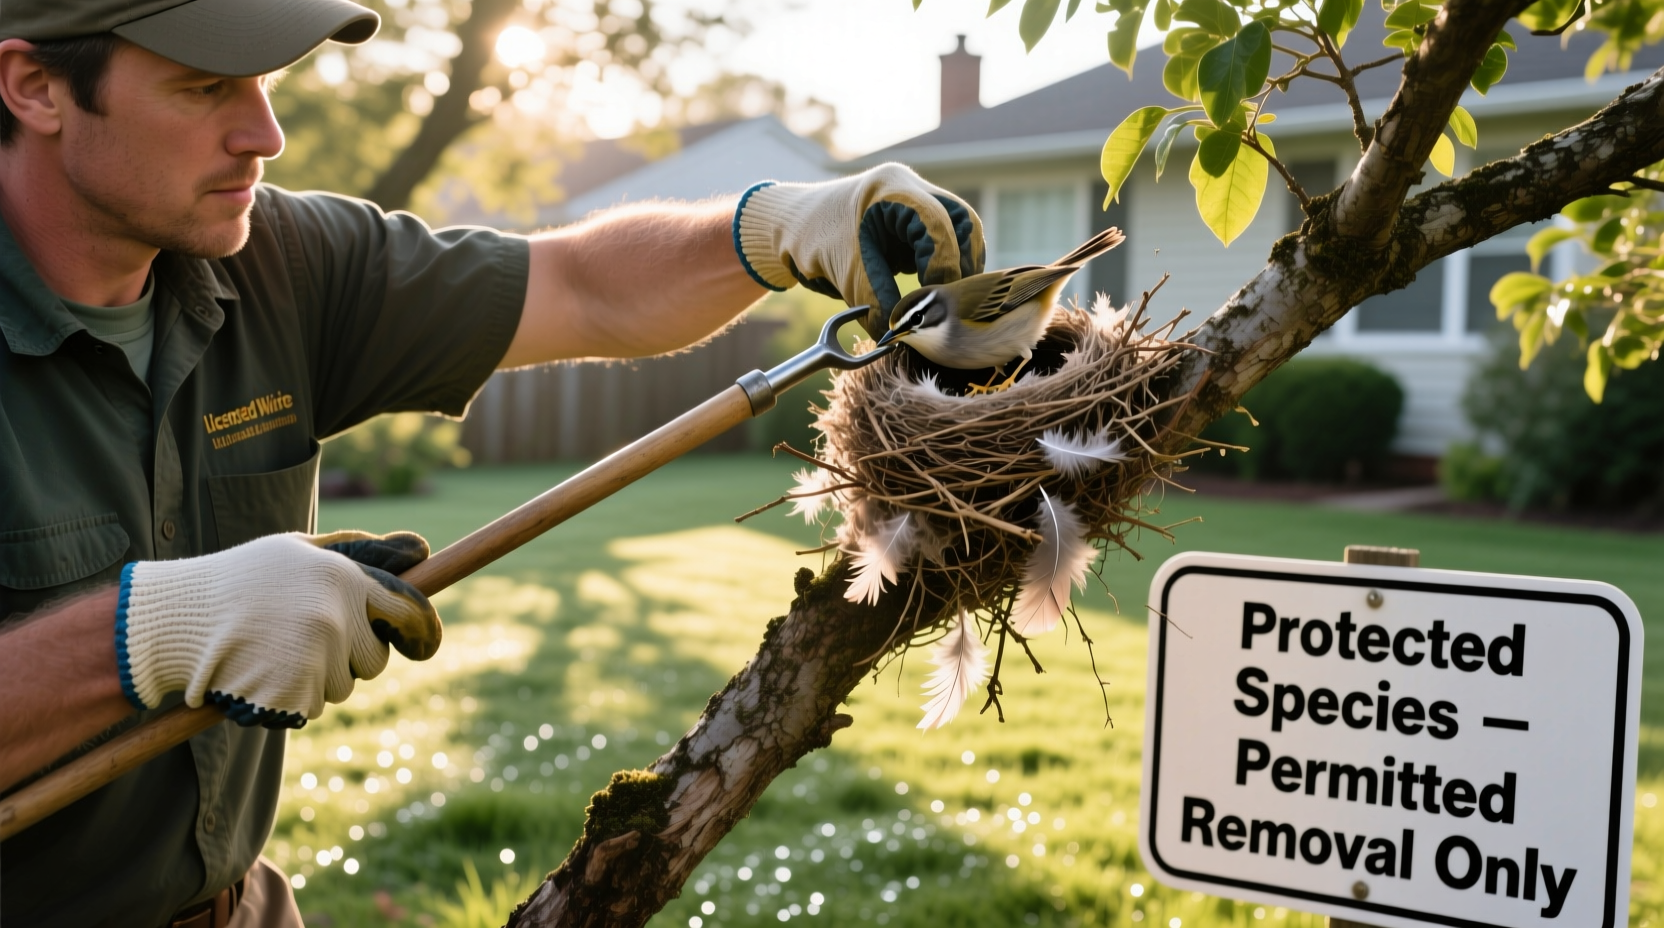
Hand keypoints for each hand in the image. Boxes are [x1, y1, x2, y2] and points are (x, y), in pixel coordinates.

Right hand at [115, 531, 440, 727]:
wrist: (175, 621)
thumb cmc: (243, 579)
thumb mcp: (300, 550)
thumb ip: (362, 552)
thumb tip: (422, 551)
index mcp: (344, 579)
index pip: (410, 611)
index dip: (423, 633)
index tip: (424, 646)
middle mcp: (337, 619)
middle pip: (375, 659)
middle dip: (352, 656)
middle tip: (306, 639)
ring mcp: (315, 660)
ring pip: (343, 686)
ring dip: (318, 677)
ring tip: (274, 650)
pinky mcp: (292, 695)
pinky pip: (312, 706)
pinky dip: (292, 698)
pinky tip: (261, 672)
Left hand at [732, 163, 984, 331]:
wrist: (792, 228)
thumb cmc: (814, 241)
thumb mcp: (847, 276)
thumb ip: (879, 304)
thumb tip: (904, 335)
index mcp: (893, 188)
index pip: (937, 225)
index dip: (943, 265)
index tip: (937, 302)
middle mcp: (911, 189)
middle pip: (962, 223)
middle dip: (962, 264)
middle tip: (955, 303)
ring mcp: (916, 202)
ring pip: (961, 231)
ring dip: (960, 266)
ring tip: (951, 302)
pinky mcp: (916, 222)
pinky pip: (946, 242)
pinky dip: (948, 266)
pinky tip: (941, 293)